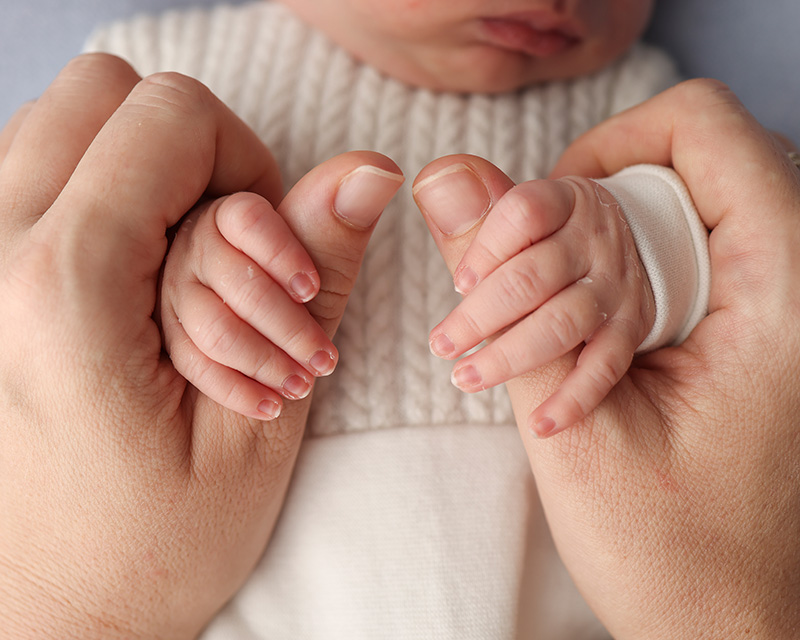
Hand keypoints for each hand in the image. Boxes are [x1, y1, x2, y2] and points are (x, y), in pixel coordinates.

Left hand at [0, 54, 400, 638]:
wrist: (48, 617)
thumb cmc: (151, 546)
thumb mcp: (260, 424)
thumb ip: (317, 279)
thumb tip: (369, 171)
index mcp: (66, 290)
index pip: (169, 114)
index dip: (245, 162)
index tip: (267, 249)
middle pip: (103, 91)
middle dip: (187, 150)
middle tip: (219, 246)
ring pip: (59, 122)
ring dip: (135, 171)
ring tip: (171, 274)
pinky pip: (27, 172)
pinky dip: (89, 195)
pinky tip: (123, 282)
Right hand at [160, 192, 335, 417]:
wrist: (253, 421)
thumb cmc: (300, 340)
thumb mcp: (319, 293)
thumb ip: (334, 237)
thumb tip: (382, 170)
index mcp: (231, 223)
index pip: (242, 216)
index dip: (282, 253)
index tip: (311, 291)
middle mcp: (191, 255)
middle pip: (229, 272)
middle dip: (287, 324)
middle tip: (323, 359)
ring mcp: (169, 302)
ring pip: (211, 321)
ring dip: (266, 358)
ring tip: (301, 383)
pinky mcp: (158, 349)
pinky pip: (188, 361)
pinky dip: (236, 388)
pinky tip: (269, 405)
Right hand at [415, 79, 799, 637]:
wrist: (722, 626)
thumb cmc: (665, 550)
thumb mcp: (565, 420)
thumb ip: (503, 290)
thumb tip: (451, 177)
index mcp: (782, 293)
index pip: (703, 123)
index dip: (610, 143)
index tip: (551, 211)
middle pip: (690, 157)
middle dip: (597, 198)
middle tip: (540, 272)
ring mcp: (788, 304)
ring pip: (691, 201)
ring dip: (606, 241)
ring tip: (550, 315)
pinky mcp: (768, 325)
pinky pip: (699, 248)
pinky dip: (632, 270)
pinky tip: (592, 333)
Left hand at [419, 167, 653, 432]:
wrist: (632, 244)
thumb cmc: (552, 234)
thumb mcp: (522, 212)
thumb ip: (473, 207)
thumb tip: (432, 182)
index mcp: (563, 201)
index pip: (523, 213)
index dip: (486, 247)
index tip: (457, 284)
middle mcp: (594, 241)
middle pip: (534, 276)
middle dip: (480, 315)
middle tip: (441, 344)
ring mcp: (616, 287)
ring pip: (562, 323)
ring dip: (510, 355)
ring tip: (464, 378)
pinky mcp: (631, 330)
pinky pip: (605, 366)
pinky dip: (575, 398)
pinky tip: (541, 424)